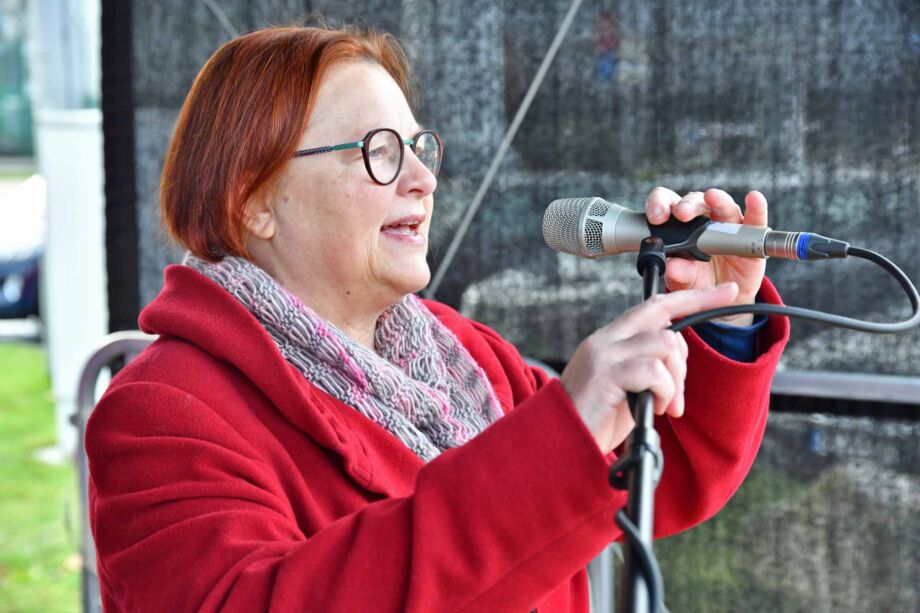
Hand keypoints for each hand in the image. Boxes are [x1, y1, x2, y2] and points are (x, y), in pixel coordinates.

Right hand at [560, 283, 739, 453]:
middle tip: (677, 394)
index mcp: (609, 340)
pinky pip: (653, 370)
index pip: (654, 305)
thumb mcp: (623, 389)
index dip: (693, 297)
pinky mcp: (605, 375)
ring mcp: (603, 355)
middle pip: (662, 314)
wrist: (559, 444)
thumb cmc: (592, 422)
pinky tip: (655, 409)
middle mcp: (604, 340)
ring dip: (676, 379)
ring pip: (664, 342)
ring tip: (666, 406)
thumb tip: (675, 361)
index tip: (725, 293)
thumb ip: (644, 369)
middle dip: (687, 350)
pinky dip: (665, 391)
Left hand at [645, 187, 768, 325]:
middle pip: (694, 202)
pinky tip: (754, 199)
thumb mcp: (684, 281)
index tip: (656, 217)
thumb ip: (678, 273)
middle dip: (687, 205)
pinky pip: (755, 218)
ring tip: (712, 197)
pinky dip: (756, 207)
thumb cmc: (698, 281)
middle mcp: (703, 219)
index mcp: (679, 226)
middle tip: (681, 214)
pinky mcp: (751, 235)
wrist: (723, 299)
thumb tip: (672, 266)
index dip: (659, 205)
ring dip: (718, 200)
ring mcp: (728, 225)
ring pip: (723, 206)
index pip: (667, 205)